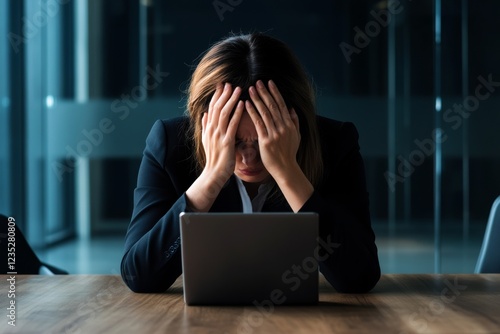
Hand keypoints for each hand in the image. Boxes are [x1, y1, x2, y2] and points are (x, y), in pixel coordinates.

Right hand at [202, 82, 243, 181]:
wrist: (214, 173)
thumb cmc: (213, 158)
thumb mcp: (206, 140)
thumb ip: (205, 126)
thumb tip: (204, 114)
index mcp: (208, 128)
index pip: (211, 107)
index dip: (216, 95)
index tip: (221, 85)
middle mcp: (212, 129)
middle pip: (217, 107)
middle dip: (223, 94)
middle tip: (230, 83)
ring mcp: (218, 135)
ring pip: (224, 113)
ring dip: (231, 99)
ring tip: (237, 89)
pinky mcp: (227, 141)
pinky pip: (232, 124)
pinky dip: (237, 113)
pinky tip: (242, 104)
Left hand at [245, 80, 312, 211]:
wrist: (285, 168)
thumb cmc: (289, 153)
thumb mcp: (296, 136)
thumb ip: (294, 122)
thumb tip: (291, 109)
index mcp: (289, 124)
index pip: (281, 104)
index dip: (275, 92)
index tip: (269, 82)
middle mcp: (283, 127)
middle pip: (273, 106)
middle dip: (265, 92)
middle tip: (257, 82)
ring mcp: (275, 133)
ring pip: (265, 112)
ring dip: (257, 99)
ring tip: (250, 89)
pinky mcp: (266, 140)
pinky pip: (258, 124)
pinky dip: (252, 112)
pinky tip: (246, 104)